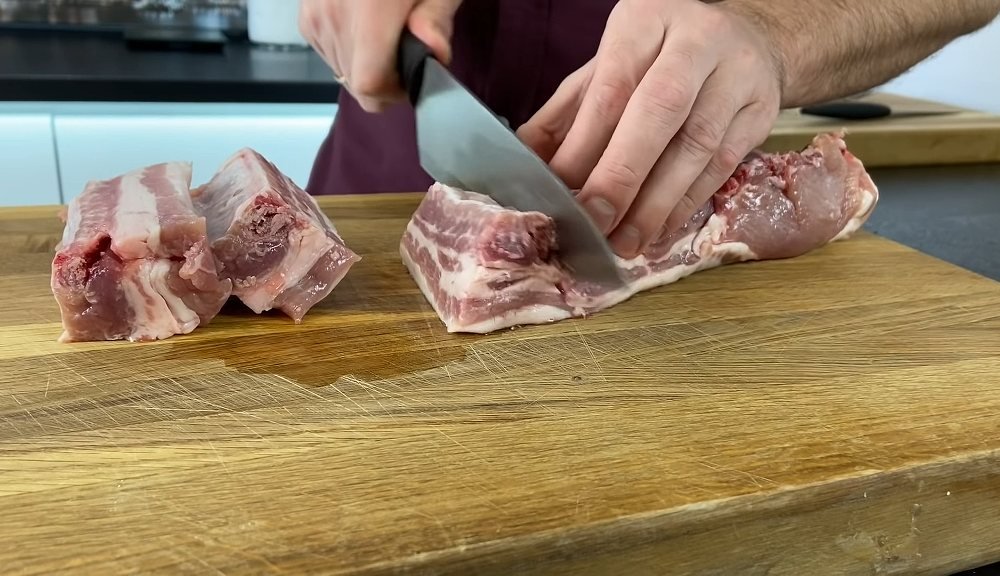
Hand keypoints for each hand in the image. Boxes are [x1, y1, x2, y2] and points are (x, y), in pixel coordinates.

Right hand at [299, 0, 463, 111]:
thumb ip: (437, 18)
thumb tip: (434, 53)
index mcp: (370, 11)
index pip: (368, 84)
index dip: (393, 94)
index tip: (411, 81)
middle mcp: (335, 16)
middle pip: (355, 83)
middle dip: (385, 81)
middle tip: (407, 55)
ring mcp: (316, 15)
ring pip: (341, 71)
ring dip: (366, 65)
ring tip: (387, 36)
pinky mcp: (307, 14)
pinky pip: (328, 51)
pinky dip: (349, 50)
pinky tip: (366, 27)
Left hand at [516, 0, 782, 258]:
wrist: (751, 41)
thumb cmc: (662, 58)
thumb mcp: (610, 66)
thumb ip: (567, 112)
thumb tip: (526, 161)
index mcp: (647, 21)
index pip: (613, 86)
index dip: (585, 143)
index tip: (560, 188)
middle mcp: (698, 41)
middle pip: (660, 110)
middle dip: (623, 174)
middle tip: (595, 221)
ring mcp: (738, 76)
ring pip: (697, 146)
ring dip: (657, 203)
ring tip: (625, 242)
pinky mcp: (761, 114)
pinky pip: (721, 168)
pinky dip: (685, 206)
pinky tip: (658, 231)